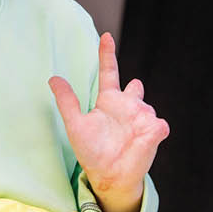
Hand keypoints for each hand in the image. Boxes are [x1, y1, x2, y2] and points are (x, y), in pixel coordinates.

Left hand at [48, 32, 168, 211]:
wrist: (109, 176)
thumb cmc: (93, 151)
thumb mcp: (76, 125)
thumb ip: (67, 101)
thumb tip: (53, 78)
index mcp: (109, 101)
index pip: (109, 72)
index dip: (107, 54)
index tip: (106, 35)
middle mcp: (127, 106)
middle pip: (134, 88)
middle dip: (135, 87)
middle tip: (132, 89)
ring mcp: (142, 119)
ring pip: (146, 106)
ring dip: (139, 113)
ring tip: (126, 133)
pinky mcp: (154, 132)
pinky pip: (159, 124)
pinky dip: (154, 127)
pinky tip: (145, 135)